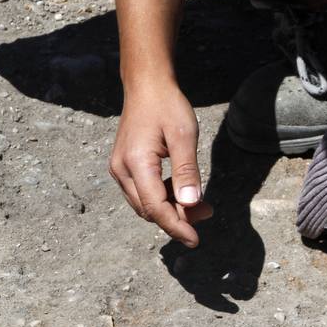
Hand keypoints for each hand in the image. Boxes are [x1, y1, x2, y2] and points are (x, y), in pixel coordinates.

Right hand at [109, 82, 212, 246]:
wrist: (145, 86)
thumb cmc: (167, 106)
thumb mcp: (184, 135)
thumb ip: (187, 171)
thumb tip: (192, 204)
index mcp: (136, 163)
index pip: (155, 208)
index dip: (176, 226)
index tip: (195, 240)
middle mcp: (121, 170)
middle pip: (148, 210)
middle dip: (177, 219)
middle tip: (207, 213)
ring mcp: (119, 169)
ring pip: (144, 204)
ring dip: (170, 210)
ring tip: (200, 205)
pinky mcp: (123, 167)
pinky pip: (141, 193)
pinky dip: (161, 198)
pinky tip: (181, 191)